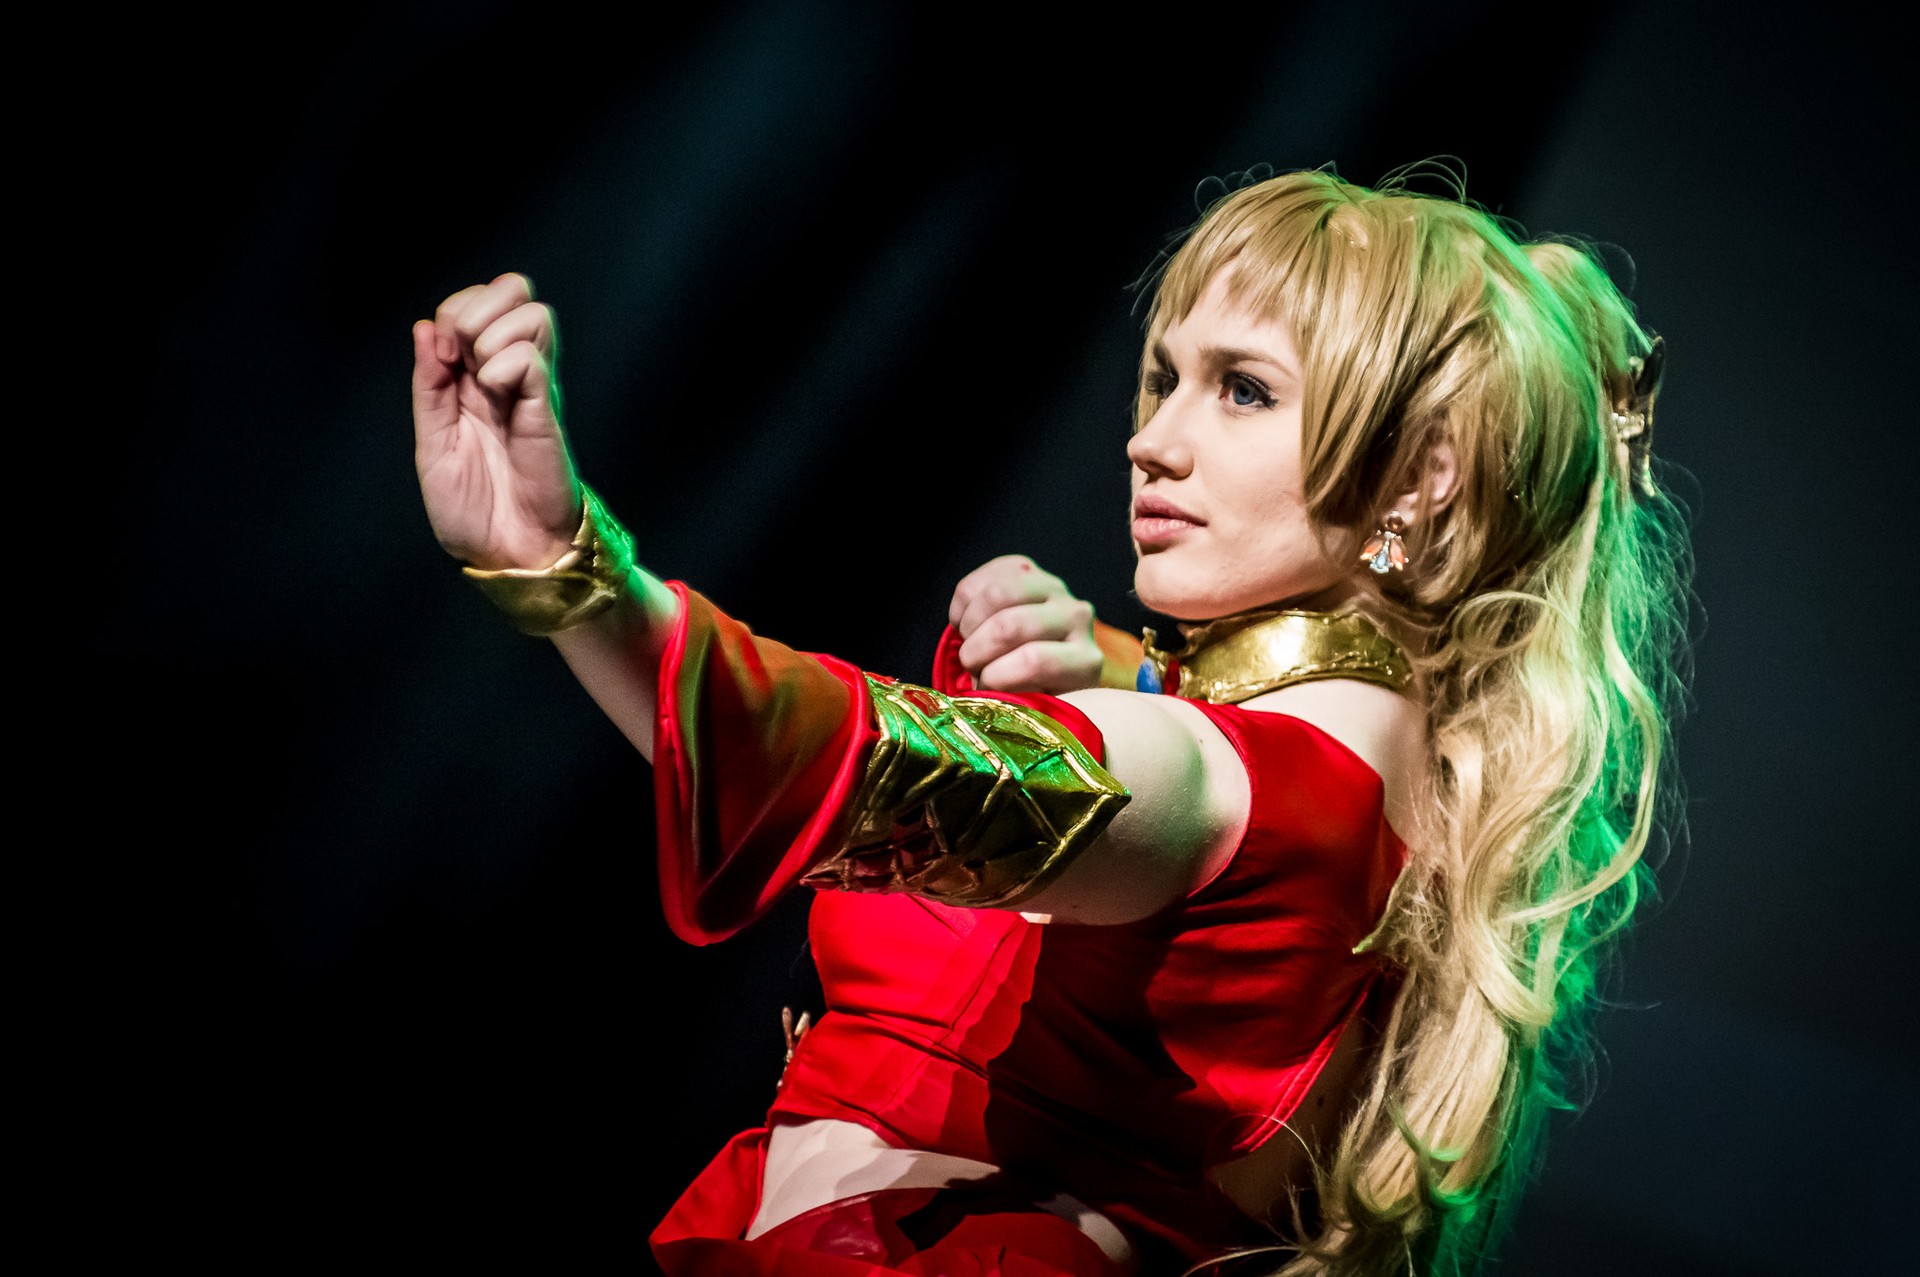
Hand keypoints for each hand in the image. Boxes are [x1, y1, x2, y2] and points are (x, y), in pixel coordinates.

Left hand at [412, 273, 580, 570]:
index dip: (453, 313)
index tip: (442, 358)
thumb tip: (426, 328)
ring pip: (533, 311)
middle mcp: (509, 373)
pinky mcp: (547, 409)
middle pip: (512, 288)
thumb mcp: (432, 444)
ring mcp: (532, 388)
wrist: (509, 552)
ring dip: (494, 332)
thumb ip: (429, 386)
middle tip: (461, 355)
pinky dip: (506, 364)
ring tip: (483, 377)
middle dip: (474, 307)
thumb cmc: (474, 510)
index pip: (473, 302)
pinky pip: (531, 357)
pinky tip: (497, 394)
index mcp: (477, 378)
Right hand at [948, 556, 1101, 692]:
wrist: (1047, 650)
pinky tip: (966, 623)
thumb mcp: (1036, 705)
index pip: (1035, 661)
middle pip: (1010, 626)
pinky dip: (963, 604)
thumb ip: (1018, 703)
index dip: (996, 676)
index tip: (984, 687)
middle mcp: (1076, 617)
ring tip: (968, 642)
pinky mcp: (1027, 567)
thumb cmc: (1038, 687)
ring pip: (996, 595)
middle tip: (969, 664)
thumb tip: (984, 694)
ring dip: (968, 625)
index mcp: (1084, 660)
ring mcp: (1053, 586)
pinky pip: (982, 578)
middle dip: (976, 650)